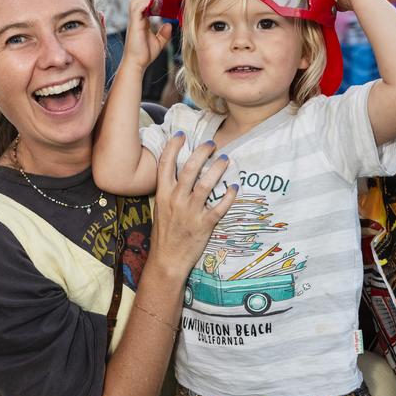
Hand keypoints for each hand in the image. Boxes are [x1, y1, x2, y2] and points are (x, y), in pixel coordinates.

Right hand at [121, 0, 171, 70]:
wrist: (136, 64)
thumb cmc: (144, 55)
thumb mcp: (158, 43)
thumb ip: (164, 34)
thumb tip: (169, 25)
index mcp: (141, 23)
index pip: (144, 6)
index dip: (153, 3)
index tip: (164, 6)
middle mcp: (136, 20)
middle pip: (137, 0)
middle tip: (161, 6)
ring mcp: (134, 22)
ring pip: (135, 1)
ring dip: (146, 1)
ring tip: (158, 7)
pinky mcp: (134, 24)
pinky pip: (137, 8)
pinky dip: (145, 5)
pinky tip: (155, 10)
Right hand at [149, 136, 237, 279]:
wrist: (166, 260)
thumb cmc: (164, 233)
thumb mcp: (160, 208)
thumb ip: (169, 190)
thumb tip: (180, 172)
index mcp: (163, 194)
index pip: (165, 164)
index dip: (173, 147)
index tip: (182, 135)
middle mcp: (176, 200)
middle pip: (189, 169)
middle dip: (202, 152)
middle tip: (212, 144)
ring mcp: (190, 212)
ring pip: (206, 184)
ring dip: (217, 169)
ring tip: (226, 159)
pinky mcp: (203, 225)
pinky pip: (219, 207)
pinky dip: (229, 196)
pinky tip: (235, 186)